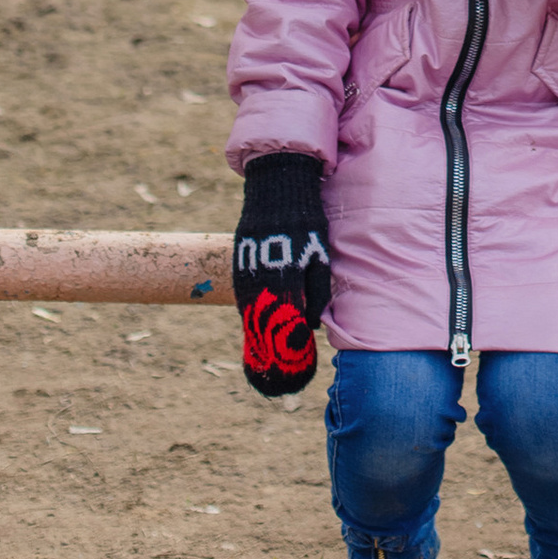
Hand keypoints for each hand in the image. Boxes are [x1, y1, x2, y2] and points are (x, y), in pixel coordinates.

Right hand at [233, 151, 330, 395]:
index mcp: (285, 277)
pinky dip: (249, 313)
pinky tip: (255, 324)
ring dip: (256, 334)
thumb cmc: (306, 220)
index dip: (287, 349)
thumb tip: (313, 323)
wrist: (277, 186)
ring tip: (264, 354)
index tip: (293, 367)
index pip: (284, 324)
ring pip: (249, 313)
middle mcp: (260, 278)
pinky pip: (243, 296)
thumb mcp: (320, 252)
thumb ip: (318, 288)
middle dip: (269, 350)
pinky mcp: (237, 263)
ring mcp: (245, 270)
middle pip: (261, 326)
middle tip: (276, 371)